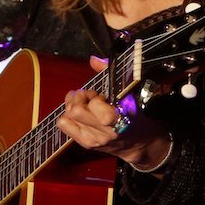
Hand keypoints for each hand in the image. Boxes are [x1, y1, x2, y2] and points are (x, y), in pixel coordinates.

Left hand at [55, 57, 170, 169]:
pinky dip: (68, 116)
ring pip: (68, 116)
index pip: (94, 103)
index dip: (93, 95)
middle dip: (79, 98)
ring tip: (83, 105)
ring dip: (72, 106)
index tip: (100, 95)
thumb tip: (93, 59)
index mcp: (119, 117)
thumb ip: (111, 74)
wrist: (139, 143)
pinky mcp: (86, 144)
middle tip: (88, 97)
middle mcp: (105, 131)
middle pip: (75, 110)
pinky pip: (64, 125)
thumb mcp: (128, 95)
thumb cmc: (134, 116)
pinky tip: (79, 115)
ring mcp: (94, 139)